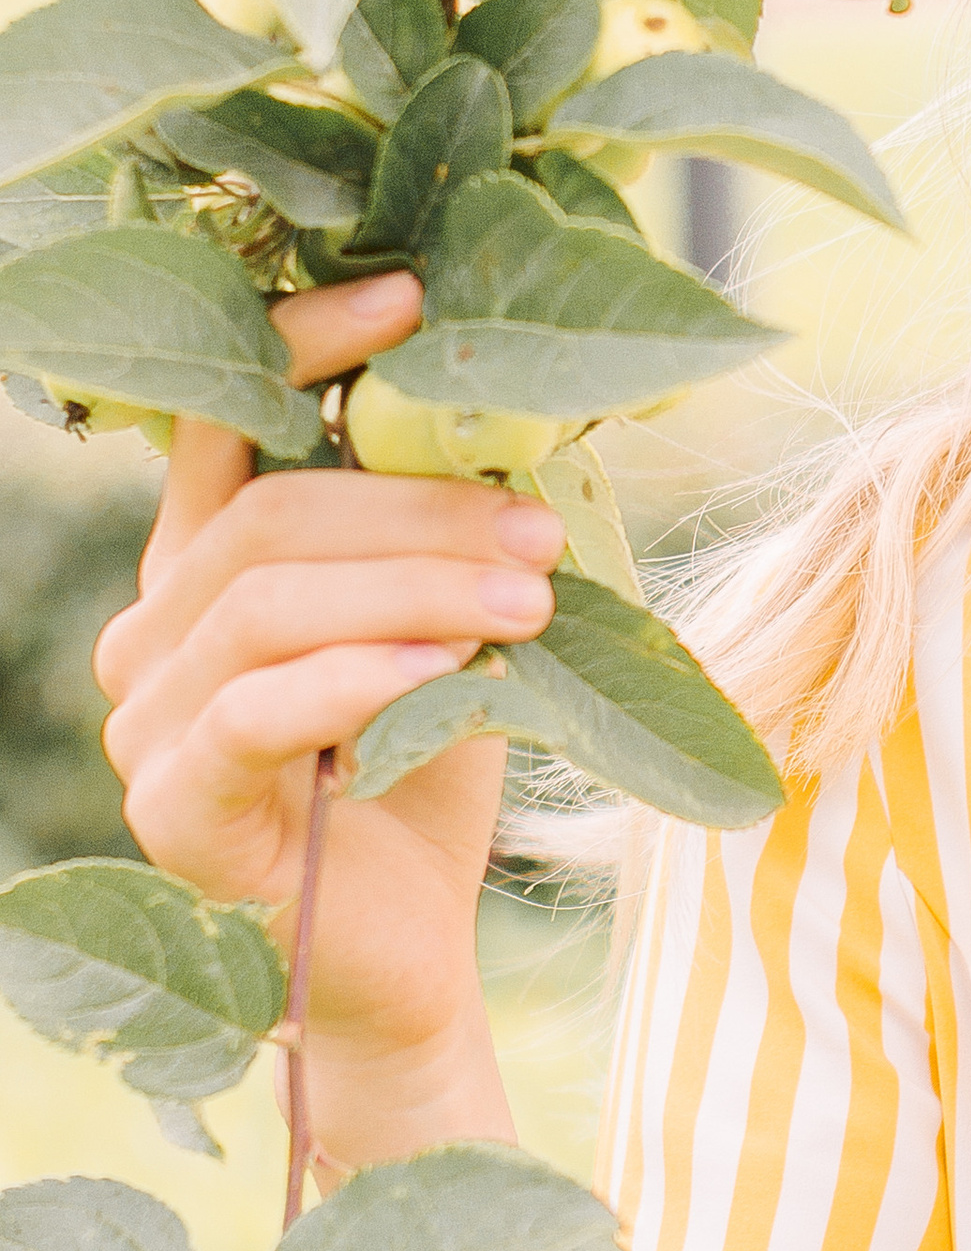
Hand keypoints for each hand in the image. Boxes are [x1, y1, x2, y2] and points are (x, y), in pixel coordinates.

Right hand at [92, 273, 566, 1086]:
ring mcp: (149, 722)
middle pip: (268, 517)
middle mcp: (154, 631)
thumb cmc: (429, 773)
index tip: (412, 297)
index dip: (303, 345)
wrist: (415, 953)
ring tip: (530, 597)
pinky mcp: (177, 807)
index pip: (217, 419)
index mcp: (206, 564)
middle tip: (541, 527)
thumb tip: (528, 399)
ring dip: (416, 587)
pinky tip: (453, 670)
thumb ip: (448, 530)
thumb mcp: (450, 622)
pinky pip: (262, 709)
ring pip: (269, 603)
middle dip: (418, 508)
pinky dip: (367, 674)